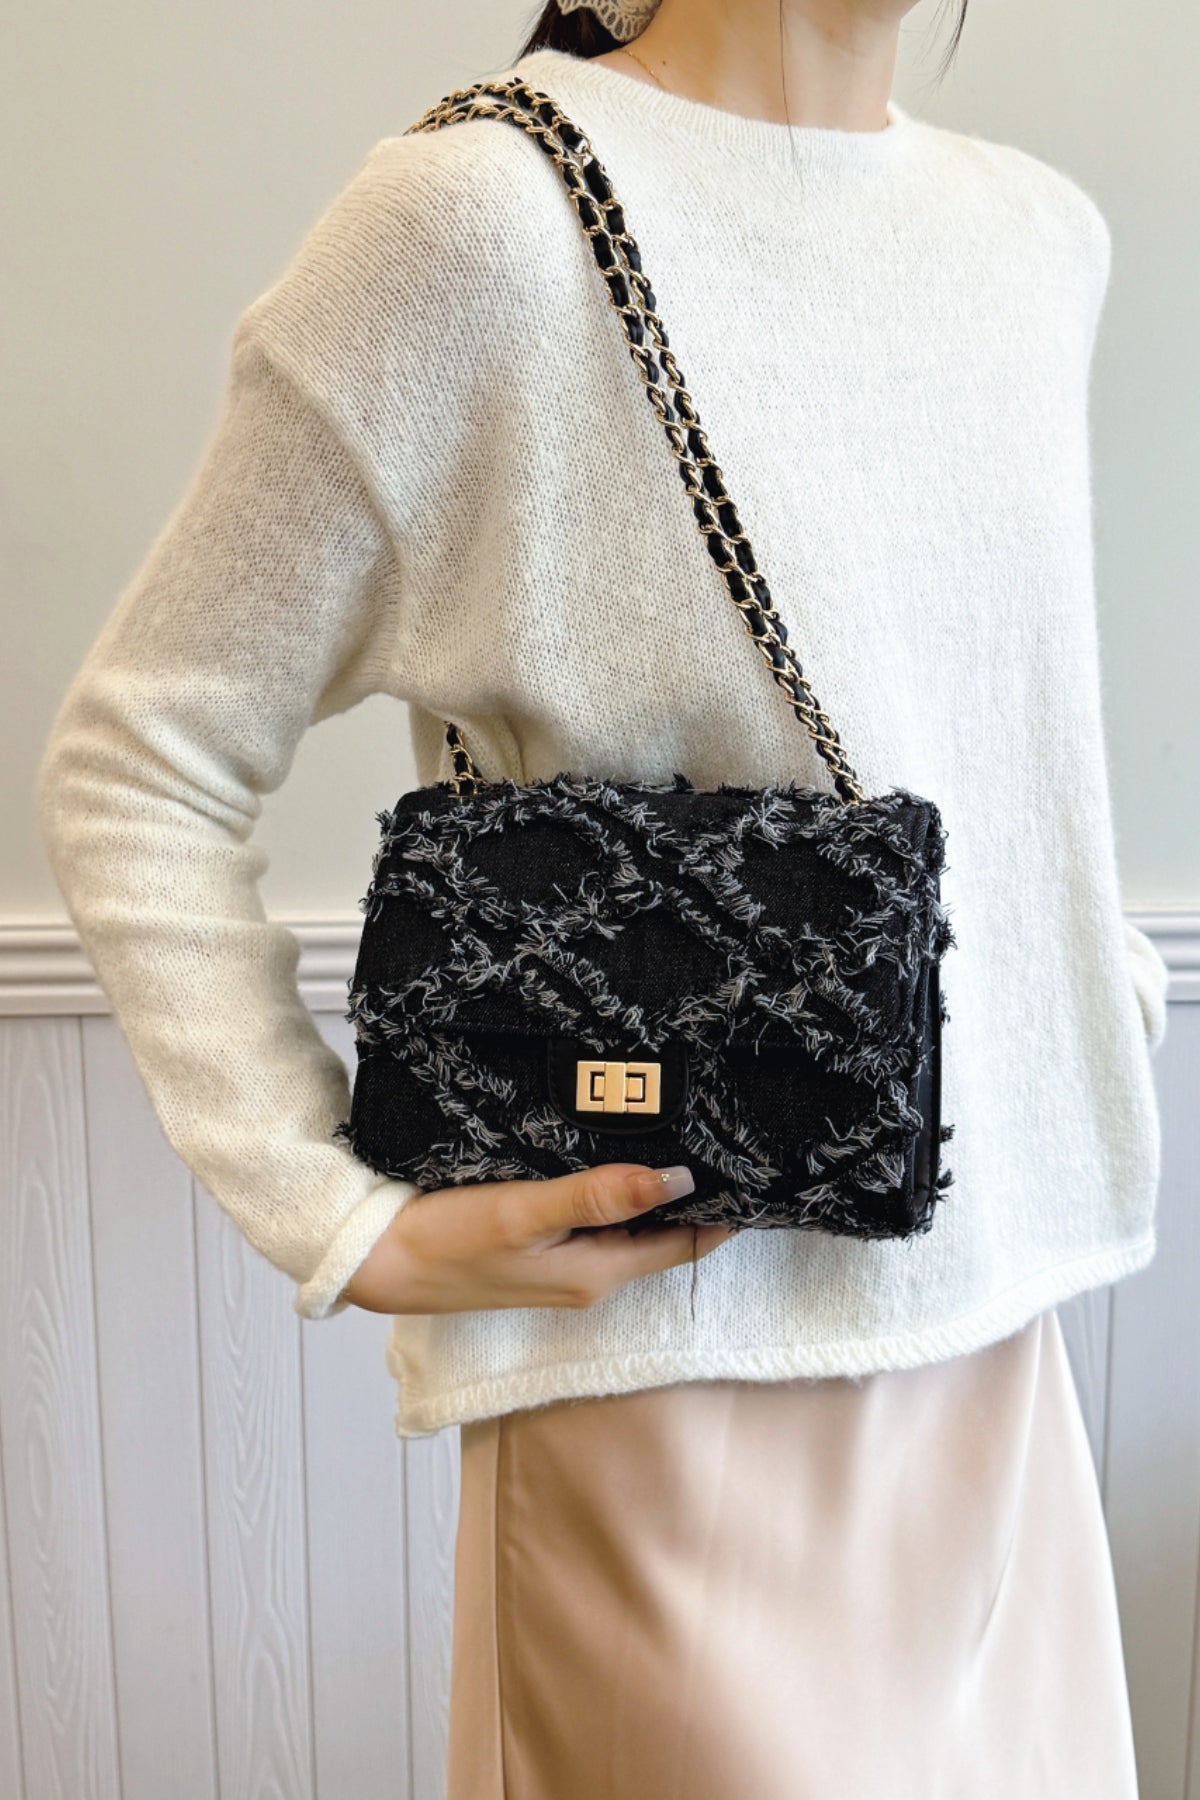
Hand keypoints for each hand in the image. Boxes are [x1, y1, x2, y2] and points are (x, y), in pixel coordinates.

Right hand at [340, 1162, 733, 1313]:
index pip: (687, 1244)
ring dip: (653, 1189)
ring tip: (682, 1130)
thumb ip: (599, 1196)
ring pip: (631, 1225)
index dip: (726, 1211)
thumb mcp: (526, 1213)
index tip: (756, 1168)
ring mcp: (566, 1264)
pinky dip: (615, 1191)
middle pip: (664, 1234)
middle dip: (695, 1193)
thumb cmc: (449, 1240)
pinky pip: (597, 1219)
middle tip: (725, 1132)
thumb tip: (677, 1178)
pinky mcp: (541, 1247)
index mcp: (599, 1273)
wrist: (381, 1260)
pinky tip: (614, 1153)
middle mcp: (592, 1276)